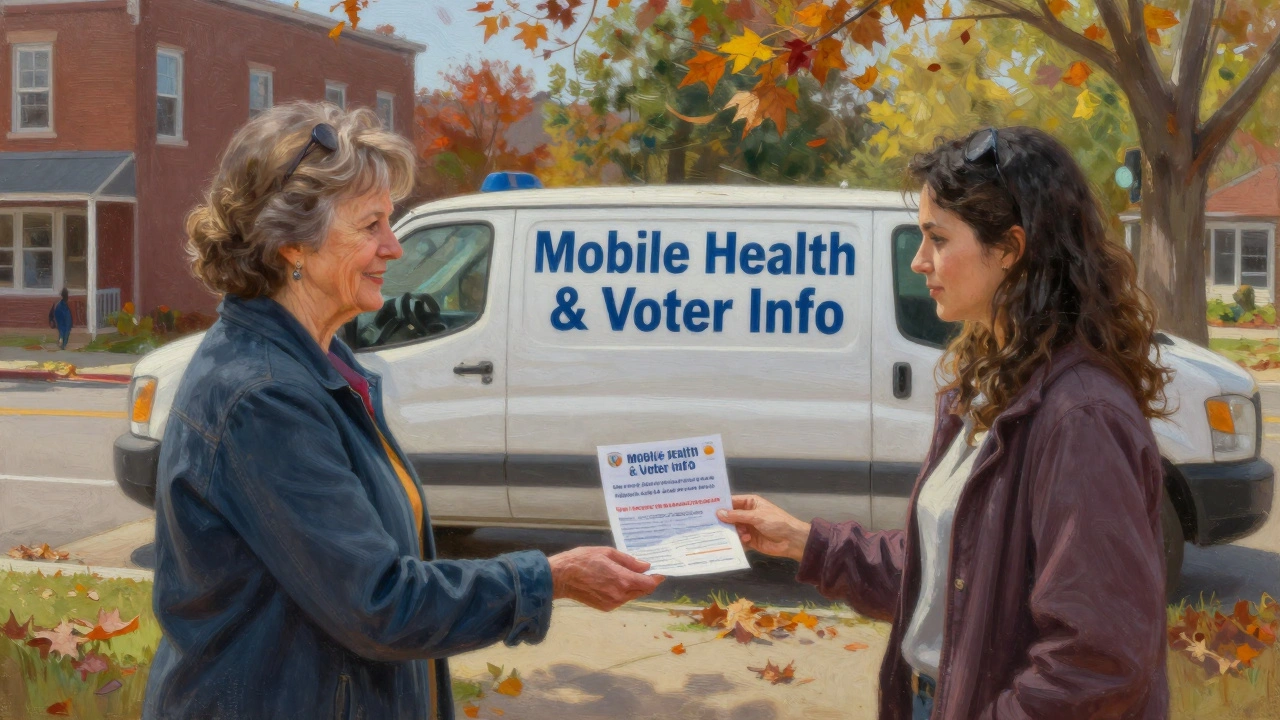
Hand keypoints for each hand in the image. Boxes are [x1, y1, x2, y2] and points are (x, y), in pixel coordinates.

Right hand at [547, 547, 663, 610]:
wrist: (562, 577)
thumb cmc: (583, 560)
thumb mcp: (607, 553)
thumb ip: (629, 561)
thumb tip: (645, 566)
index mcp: (622, 579)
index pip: (648, 583)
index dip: (656, 578)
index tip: (660, 573)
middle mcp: (620, 594)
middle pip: (642, 591)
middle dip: (646, 582)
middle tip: (644, 571)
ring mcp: (613, 603)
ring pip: (632, 596)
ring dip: (634, 587)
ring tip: (627, 574)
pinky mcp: (606, 607)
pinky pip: (621, 600)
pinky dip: (624, 592)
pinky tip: (615, 582)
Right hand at [717, 494, 810, 561]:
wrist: (792, 541)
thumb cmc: (777, 522)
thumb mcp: (757, 516)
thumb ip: (737, 516)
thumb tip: (719, 513)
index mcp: (750, 503)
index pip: (732, 502)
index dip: (720, 505)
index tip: (705, 508)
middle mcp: (747, 514)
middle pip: (730, 517)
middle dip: (723, 521)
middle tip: (710, 525)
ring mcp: (748, 528)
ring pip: (733, 529)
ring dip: (733, 532)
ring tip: (736, 535)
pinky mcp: (749, 541)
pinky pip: (738, 540)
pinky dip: (736, 542)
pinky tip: (739, 542)